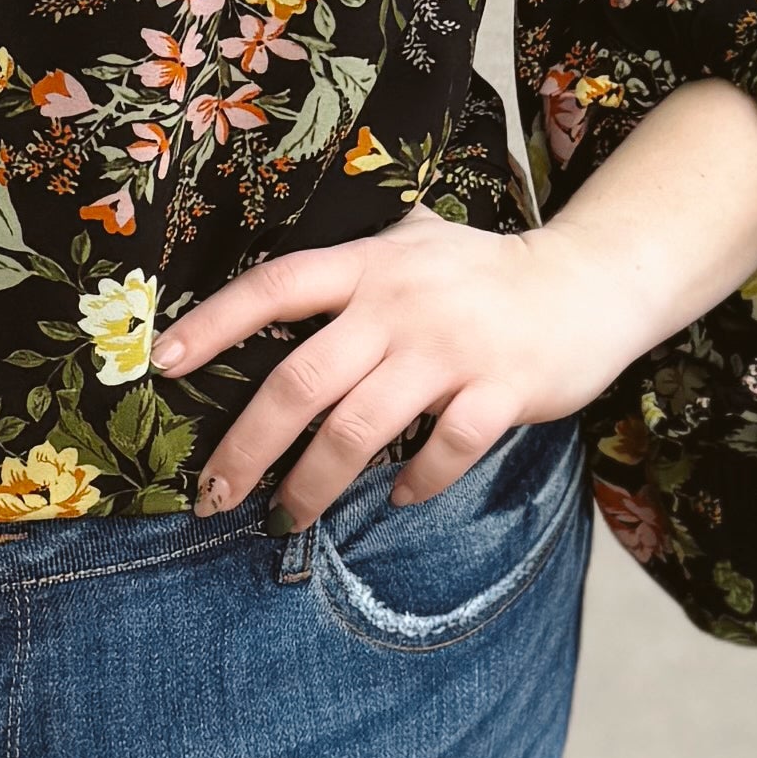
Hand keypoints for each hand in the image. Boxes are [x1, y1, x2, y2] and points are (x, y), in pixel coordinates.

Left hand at [155, 210, 634, 529]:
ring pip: (358, 430)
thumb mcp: (417, 241)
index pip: (276, 287)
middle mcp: (401, 304)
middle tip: (214, 494)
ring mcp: (452, 349)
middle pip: (300, 380)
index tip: (165, 363)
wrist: (591, 280)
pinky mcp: (501, 391)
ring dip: (314, 484)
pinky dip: (412, 484)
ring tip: (289, 516)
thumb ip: (355, 261)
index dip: (214, 322)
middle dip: (247, 446)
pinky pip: (441, 452)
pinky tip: (394, 498)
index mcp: (371, 266)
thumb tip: (277, 286)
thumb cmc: (487, 271)